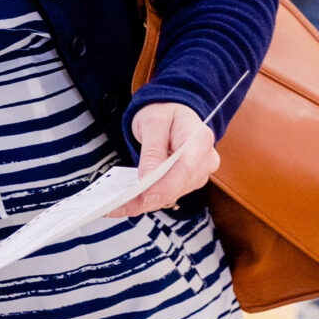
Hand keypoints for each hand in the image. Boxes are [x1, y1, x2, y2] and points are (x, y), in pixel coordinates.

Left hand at [112, 101, 219, 218]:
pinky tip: (124, 204)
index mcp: (200, 139)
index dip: (166, 187)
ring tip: (113, 208)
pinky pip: (167, 193)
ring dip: (143, 203)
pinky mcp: (186, 181)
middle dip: (148, 199)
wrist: (174, 111)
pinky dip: (146, 199)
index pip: (186, 169)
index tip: (144, 198)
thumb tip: (148, 178)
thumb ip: (152, 150)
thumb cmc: (164, 112)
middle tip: (117, 207)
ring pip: (171, 194)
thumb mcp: (153, 122)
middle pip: (178, 187)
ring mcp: (198, 173)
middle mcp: (205, 160)